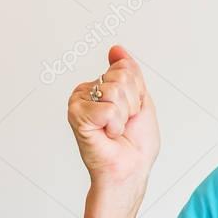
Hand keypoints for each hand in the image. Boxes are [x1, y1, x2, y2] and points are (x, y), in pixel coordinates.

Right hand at [67, 45, 160, 188]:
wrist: (131, 169)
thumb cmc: (135, 143)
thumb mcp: (140, 100)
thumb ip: (129, 72)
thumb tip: (116, 49)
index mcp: (101, 87)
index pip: (126, 68)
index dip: (138, 93)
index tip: (131, 113)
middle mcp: (87, 91)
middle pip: (121, 77)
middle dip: (132, 103)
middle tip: (124, 123)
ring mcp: (79, 102)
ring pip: (115, 91)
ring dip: (125, 116)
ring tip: (116, 130)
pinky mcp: (76, 115)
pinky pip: (109, 108)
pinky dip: (115, 125)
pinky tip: (108, 134)